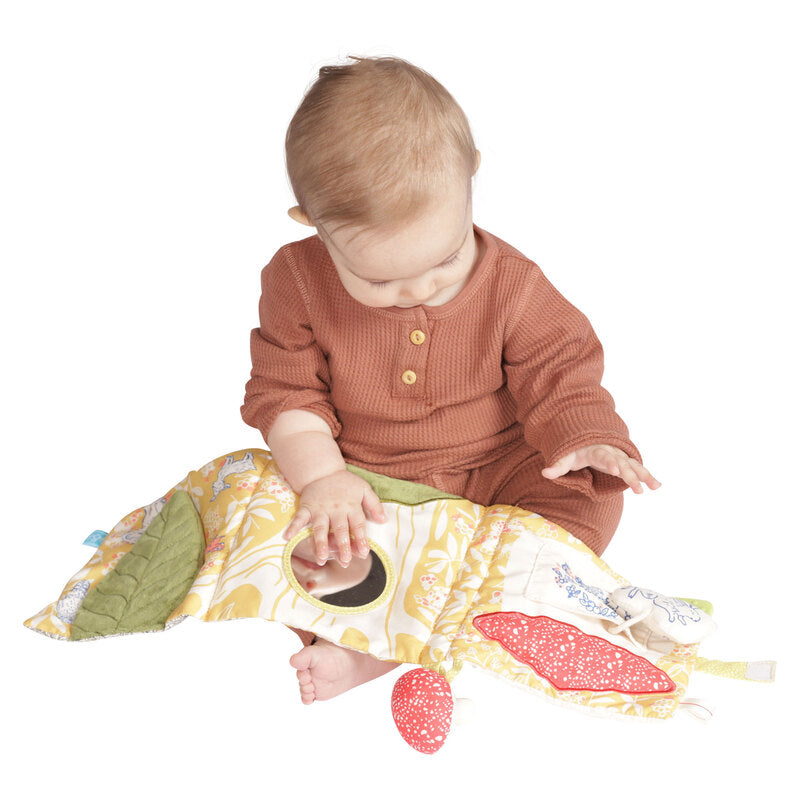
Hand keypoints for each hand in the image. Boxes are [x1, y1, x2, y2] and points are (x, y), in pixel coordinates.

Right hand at [282, 470, 385, 566]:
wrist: (323, 470)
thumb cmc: (345, 483)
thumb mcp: (364, 489)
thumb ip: (374, 504)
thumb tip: (383, 520)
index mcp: (351, 506)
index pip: (358, 524)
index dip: (361, 539)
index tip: (364, 552)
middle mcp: (336, 509)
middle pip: (340, 529)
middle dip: (343, 546)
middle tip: (345, 561)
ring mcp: (320, 509)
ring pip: (320, 528)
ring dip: (320, 543)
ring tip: (321, 558)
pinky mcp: (307, 507)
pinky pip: (299, 518)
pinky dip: (293, 527)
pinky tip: (287, 538)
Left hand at [541, 444, 660, 493]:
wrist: (586, 439)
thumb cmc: (576, 450)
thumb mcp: (565, 457)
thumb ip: (557, 466)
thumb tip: (545, 473)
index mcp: (597, 450)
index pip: (605, 456)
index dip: (611, 463)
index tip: (616, 470)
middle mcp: (612, 452)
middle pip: (623, 464)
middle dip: (630, 475)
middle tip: (637, 489)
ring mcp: (620, 457)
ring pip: (634, 466)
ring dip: (644, 476)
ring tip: (655, 487)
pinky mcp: (625, 463)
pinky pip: (638, 469)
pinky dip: (648, 476)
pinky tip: (658, 486)